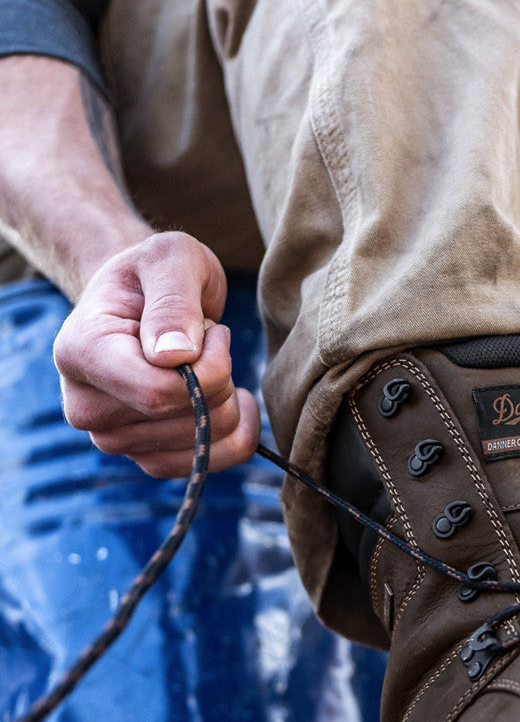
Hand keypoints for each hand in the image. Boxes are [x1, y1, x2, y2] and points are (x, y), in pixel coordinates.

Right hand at [53, 232, 259, 477]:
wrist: (145, 300)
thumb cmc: (157, 273)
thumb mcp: (171, 259)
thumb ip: (173, 301)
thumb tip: (174, 357)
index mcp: (79, 354)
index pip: (159, 392)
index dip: (210, 367)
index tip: (212, 331)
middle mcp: (86, 408)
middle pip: (190, 418)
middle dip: (223, 376)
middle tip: (205, 340)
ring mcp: (114, 440)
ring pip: (208, 441)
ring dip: (228, 398)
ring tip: (203, 362)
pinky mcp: (147, 458)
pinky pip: (213, 461)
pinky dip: (238, 432)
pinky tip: (230, 398)